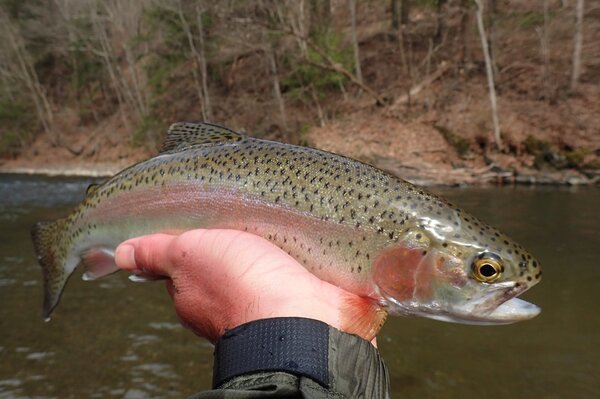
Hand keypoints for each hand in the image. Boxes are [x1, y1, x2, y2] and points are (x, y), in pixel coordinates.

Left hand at [114, 229, 382, 343]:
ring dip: (258, 245)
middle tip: (235, 214)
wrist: (302, 315)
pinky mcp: (293, 292)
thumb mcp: (188, 255)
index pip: (182, 264)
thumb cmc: (238, 285)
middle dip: (225, 241)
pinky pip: (283, 267)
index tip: (197, 221)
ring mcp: (261, 297)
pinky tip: (288, 239)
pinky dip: (284, 254)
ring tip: (265, 220)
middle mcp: (224, 301)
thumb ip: (155, 253)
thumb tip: (119, 254)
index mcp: (193, 295)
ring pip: (253, 264)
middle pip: (218, 263)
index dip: (186, 241)